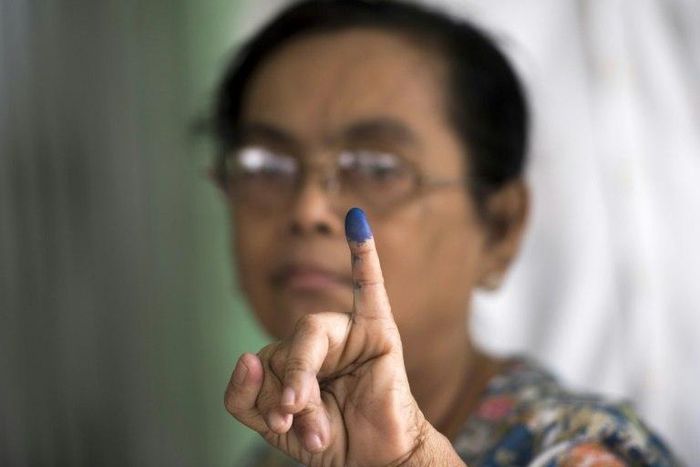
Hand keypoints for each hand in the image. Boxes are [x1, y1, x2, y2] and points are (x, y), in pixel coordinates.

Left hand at [225, 208, 464, 465]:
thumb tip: (245, 355)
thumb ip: (245, 397)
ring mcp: (348, 333)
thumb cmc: (330, 439)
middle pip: (286, 346)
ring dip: (303, 373)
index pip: (265, 359)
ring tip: (303, 408)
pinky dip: (364, 252)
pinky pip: (370, 286)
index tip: (281, 425)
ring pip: (310, 333)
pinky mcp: (378, 330)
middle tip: (292, 418)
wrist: (374, 460)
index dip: (265, 391)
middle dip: (286, 386)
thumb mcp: (271, 426)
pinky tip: (357, 221)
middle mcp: (319, 343)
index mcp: (293, 360)